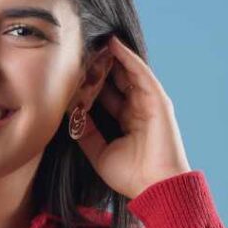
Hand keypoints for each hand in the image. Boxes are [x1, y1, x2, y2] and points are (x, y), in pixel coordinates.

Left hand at [75, 34, 191, 199]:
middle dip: (98, 66)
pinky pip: (140, 72)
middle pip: (115, 80)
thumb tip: (70, 114)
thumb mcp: (99, 152)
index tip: (71, 71)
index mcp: (126, 120)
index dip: (90, 83)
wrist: (155, 187)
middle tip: (79, 49)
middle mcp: (138, 108)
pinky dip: (127, 57)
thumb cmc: (131, 175)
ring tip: (94, 39)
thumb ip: (86, 132)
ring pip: (126, 72)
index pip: (105, 95)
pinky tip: (114, 44)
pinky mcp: (157, 99)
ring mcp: (148, 102)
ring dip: (111, 56)